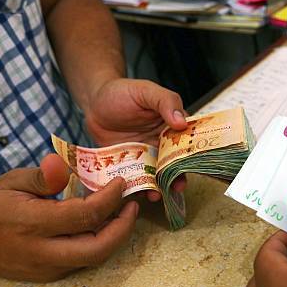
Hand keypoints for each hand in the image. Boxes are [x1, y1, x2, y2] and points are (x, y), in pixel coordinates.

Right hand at [0, 155, 137, 281]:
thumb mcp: (10, 182)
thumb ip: (41, 177)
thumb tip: (61, 164)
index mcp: (33, 224)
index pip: (84, 216)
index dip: (109, 199)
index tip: (120, 182)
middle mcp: (43, 251)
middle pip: (98, 249)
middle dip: (123, 228)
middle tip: (132, 205)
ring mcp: (48, 268)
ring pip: (94, 258)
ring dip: (115, 236)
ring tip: (121, 212)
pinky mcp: (50, 275)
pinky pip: (83, 260)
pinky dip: (99, 242)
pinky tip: (102, 224)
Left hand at [84, 77, 187, 200]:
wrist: (94, 103)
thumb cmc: (122, 92)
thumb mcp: (146, 91)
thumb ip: (166, 102)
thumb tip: (182, 122)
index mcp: (171, 125)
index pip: (187, 141)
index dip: (192, 154)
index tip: (192, 165)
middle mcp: (162, 143)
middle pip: (175, 163)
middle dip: (178, 177)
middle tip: (178, 187)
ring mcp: (146, 156)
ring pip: (158, 174)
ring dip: (160, 186)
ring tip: (156, 195)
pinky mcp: (130, 165)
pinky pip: (137, 178)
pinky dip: (139, 188)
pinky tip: (138, 194)